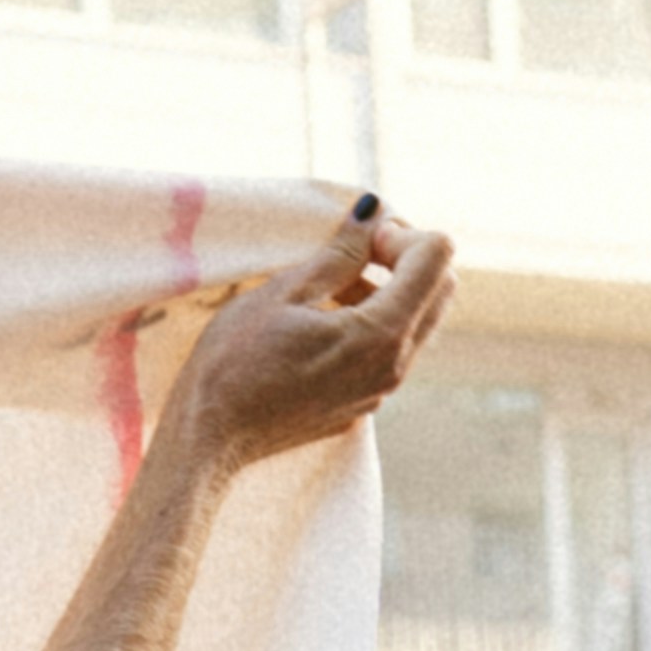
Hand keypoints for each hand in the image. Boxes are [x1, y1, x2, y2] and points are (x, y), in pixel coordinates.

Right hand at [162, 211, 455, 475]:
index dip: (401, 234)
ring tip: (332, 286)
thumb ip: (340, 252)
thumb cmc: (234, 363)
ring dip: (389, 290)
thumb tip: (373, 211)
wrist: (209, 439)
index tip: (359, 240)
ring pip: (416, 322)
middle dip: (407, 258)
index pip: (435, 257)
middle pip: (441, 289)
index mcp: (380, 333)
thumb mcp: (284, 292)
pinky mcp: (361, 406)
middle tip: (356, 252)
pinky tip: (323, 322)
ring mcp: (380, 391)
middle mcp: (393, 366)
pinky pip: (390, 352)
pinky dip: (373, 324)